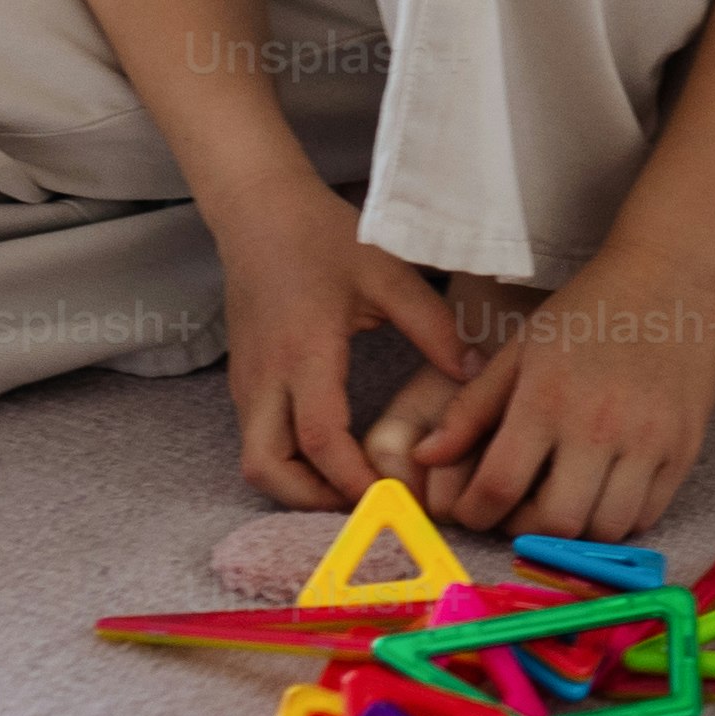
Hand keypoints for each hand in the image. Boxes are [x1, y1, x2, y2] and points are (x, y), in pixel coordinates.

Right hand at [214, 177, 476, 512]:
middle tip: (365, 505)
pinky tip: (330, 457)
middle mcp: (267, 377)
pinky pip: (257, 441)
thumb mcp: (388, 273)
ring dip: (297, 486)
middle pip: (269, 470)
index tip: (393, 498)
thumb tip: (473, 372)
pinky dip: (289, 463)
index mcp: (306, 352)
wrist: (258, 210)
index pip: (321, 440)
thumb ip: (433, 324)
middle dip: (313, 502)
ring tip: (350, 487)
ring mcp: (247, 382)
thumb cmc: (323, 237)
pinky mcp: (242, 381)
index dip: (353, 480)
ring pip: (257, 462)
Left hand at [403, 242, 714, 546]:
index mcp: (547, 398)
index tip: (476, 510)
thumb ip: (470, 409)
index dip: (477, 514)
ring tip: (564, 500)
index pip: (499, 487)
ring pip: (606, 529)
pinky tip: (603, 492)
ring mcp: (649, 440)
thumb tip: (425, 458)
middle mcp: (600, 425)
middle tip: (521, 509)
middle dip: (528, 528)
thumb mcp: (519, 350)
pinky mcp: (684, 448)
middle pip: (556, 522)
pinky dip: (619, 519)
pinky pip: (648, 515)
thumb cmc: (587, 312)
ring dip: (577, 530)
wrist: (669, 278)